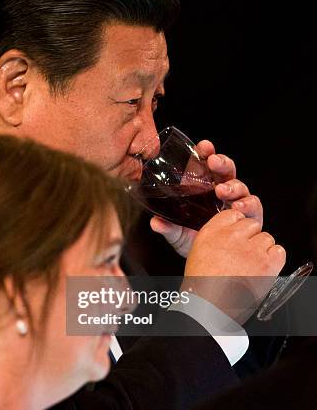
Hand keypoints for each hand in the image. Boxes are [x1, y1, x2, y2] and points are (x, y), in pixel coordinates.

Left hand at [150, 139, 262, 256]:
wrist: (213, 262)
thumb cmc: (197, 242)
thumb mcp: (178, 235)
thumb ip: (168, 228)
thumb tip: (155, 222)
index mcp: (206, 189)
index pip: (207, 166)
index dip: (207, 153)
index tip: (204, 147)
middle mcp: (224, 193)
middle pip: (227, 171)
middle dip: (222, 163)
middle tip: (213, 162)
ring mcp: (238, 204)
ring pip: (241, 186)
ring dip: (232, 185)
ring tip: (223, 190)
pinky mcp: (250, 217)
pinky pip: (253, 206)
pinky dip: (248, 204)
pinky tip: (238, 207)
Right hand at [183, 209, 285, 322]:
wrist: (210, 307)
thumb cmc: (202, 285)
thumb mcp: (197, 253)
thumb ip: (215, 238)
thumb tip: (230, 234)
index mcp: (211, 232)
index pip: (233, 214)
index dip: (237, 228)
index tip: (235, 239)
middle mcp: (231, 236)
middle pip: (252, 224)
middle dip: (250, 238)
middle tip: (242, 256)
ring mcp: (250, 249)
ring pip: (266, 238)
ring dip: (262, 250)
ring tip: (251, 266)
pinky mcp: (266, 263)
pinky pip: (278, 251)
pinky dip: (274, 259)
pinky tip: (263, 269)